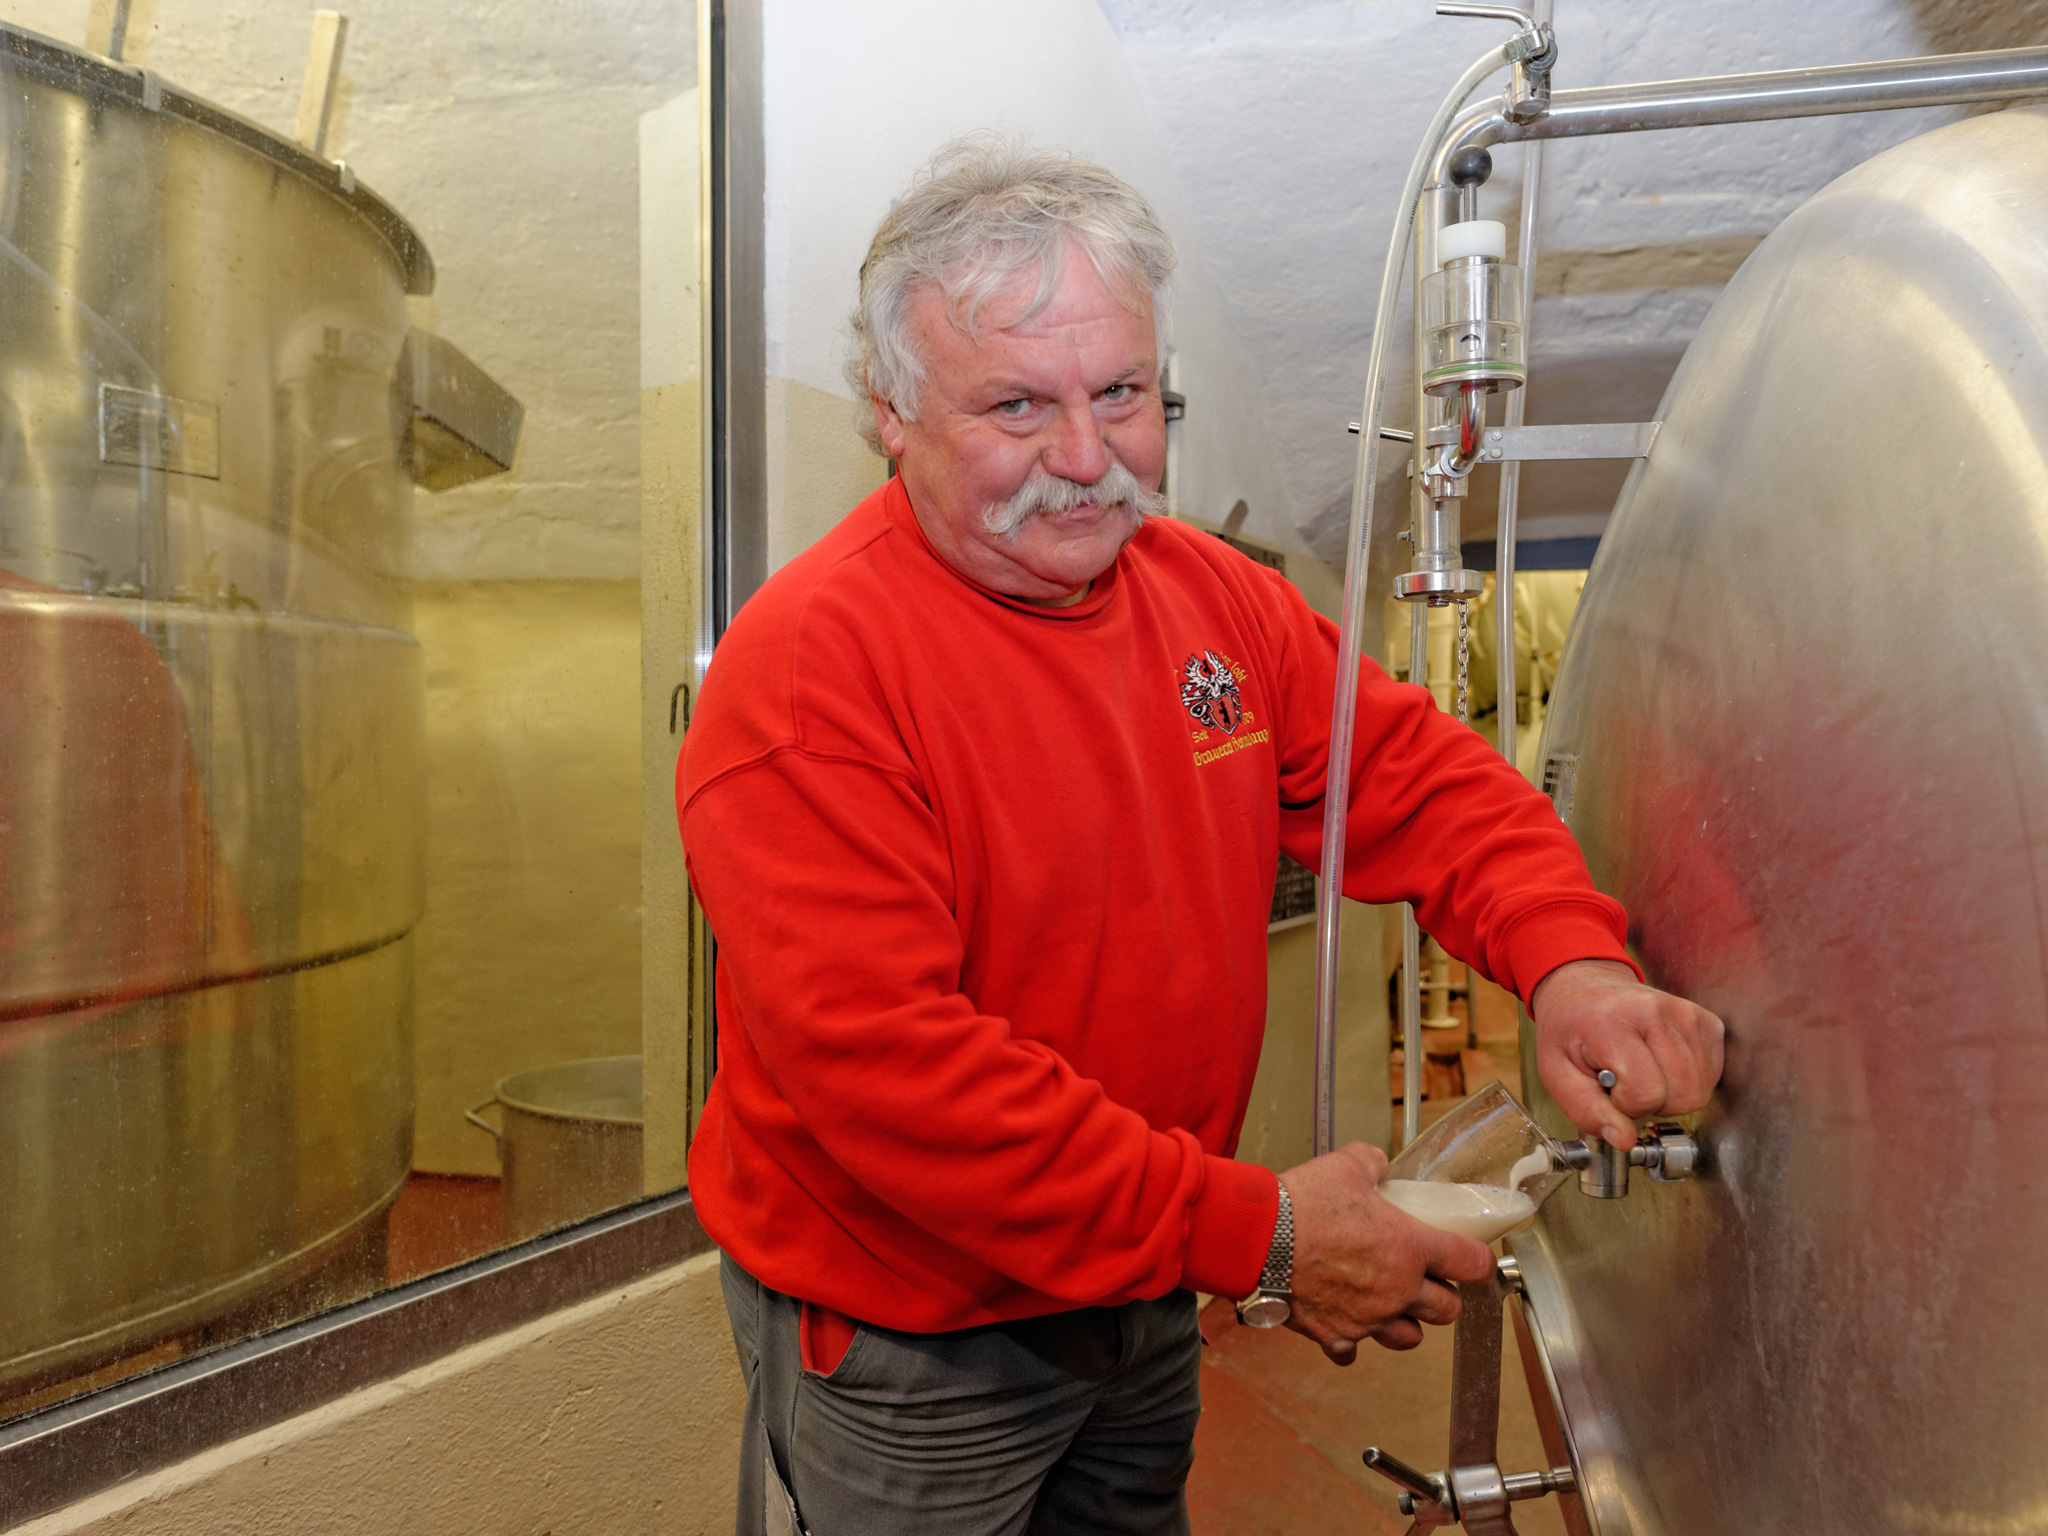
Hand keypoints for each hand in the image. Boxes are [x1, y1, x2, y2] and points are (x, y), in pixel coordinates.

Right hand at [1278, 1142, 1496, 1363]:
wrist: (1256, 1239)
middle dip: (1442, 1295)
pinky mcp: (1335, 1334)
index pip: (1473, 1263)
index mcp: (1411, 1248)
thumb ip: (1371, 1163)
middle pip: (1448, 1310)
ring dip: (1405, 1322)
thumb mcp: (1345, 1166)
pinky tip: (1343, 1321)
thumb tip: (1377, 1162)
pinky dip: (1351, 1339)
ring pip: (1409, 1338)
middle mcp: (1397, 1290)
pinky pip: (1353, 1350)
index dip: (1481, 1261)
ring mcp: (1367, 1318)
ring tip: (1390, 1304)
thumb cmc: (1302, 1204)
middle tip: (1427, 1279)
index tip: (1477, 1260)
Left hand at [1530, 958, 1724, 1148]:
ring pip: (1699, 1091)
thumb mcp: (1556, 1072)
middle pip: (1681, 1096)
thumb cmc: (1571, 1030)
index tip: (1608, 1089)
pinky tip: (1661, 1066)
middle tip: (1626, 1084)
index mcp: (1613, 1022)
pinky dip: (1687, 1083)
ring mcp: (1686, 1014)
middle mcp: (1656, 1012)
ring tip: (1642, 1074)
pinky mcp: (1706, 1021)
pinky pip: (1711, 1076)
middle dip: (1652, 1104)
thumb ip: (1586, 1110)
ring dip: (1671, 1096)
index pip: (1644, 1093)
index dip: (1625, 1105)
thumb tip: (1624, 1140)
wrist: (1587, 991)